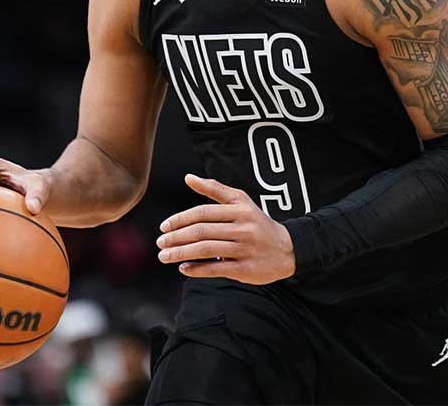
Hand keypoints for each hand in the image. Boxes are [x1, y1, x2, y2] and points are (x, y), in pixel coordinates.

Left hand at [156, 174, 295, 284]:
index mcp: (240, 210)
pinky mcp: (246, 269)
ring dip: (181, 254)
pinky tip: (184, 268)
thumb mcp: (241, 202)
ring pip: (206, 250)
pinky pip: (216, 269)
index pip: (203, 212)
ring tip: (165, 256)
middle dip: (176, 238)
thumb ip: (214, 189)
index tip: (164, 227)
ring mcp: (245, 249)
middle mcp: (243, 228)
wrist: (287, 249)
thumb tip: (188, 177)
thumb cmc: (258, 223)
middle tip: (160, 243)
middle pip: (202, 232)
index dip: (180, 219)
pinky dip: (197, 269)